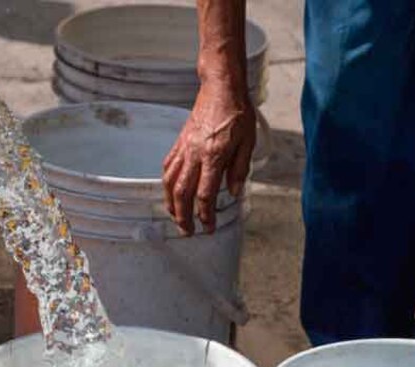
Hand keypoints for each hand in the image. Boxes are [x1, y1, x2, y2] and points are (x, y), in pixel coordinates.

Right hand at [163, 84, 255, 235]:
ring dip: (170, 203)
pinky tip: (171, 193)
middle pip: (182, 193)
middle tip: (188, 231)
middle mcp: (194, 154)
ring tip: (175, 217)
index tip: (208, 227)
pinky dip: (167, 184)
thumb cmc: (237, 113)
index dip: (205, 214)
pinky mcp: (179, 143)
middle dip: (182, 216)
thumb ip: (239, 170)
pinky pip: (168, 167)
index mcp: (214, 155)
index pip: (205, 194)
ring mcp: (184, 148)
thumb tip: (233, 193)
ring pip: (170, 182)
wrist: (221, 88)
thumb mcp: (248, 143)